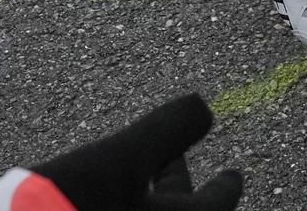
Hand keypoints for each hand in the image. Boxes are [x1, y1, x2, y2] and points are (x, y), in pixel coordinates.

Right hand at [26, 94, 243, 210]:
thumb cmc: (72, 207)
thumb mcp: (121, 158)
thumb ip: (168, 129)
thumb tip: (203, 105)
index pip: (220, 202)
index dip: (227, 185)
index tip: (234, 174)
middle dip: (179, 186)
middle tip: (175, 162)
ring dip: (152, 200)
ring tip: (137, 177)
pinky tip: (107, 200)